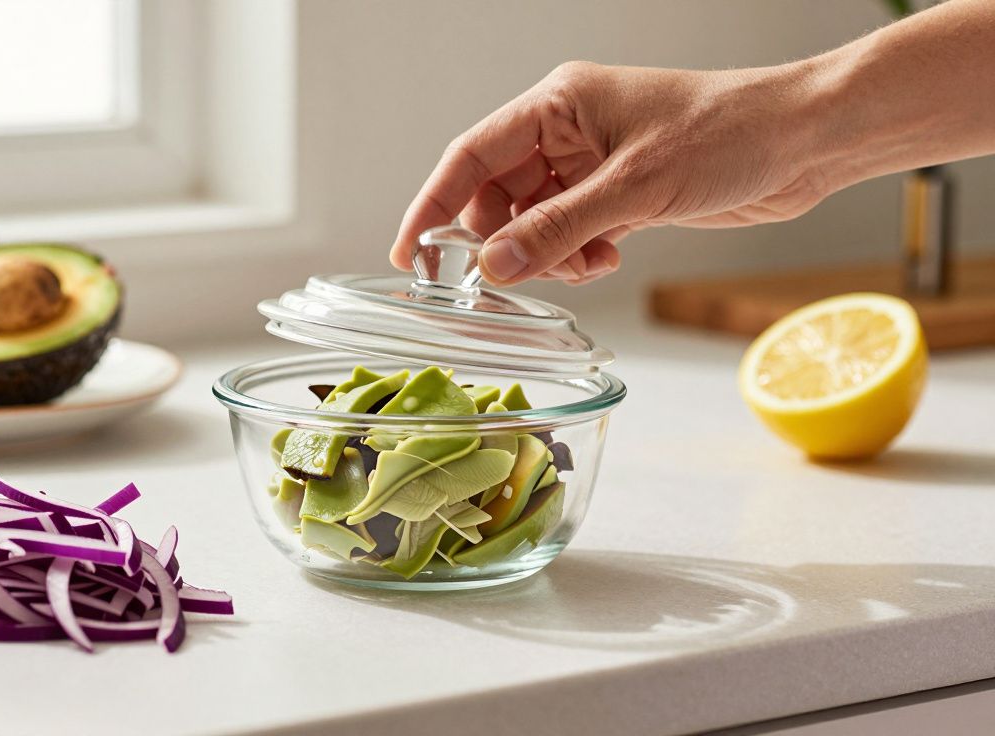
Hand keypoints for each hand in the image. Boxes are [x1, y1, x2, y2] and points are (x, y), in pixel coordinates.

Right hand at [390, 61, 830, 285]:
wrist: (802, 142)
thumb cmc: (729, 133)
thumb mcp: (635, 188)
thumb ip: (557, 229)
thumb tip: (494, 267)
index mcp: (557, 105)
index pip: (470, 156)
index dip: (432, 205)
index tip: (409, 253)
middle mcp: (566, 132)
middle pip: (497, 197)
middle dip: (505, 242)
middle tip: (516, 276)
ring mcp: (590, 164)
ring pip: (532, 222)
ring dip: (547, 254)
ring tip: (587, 262)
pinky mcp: (617, 193)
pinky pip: (568, 233)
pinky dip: (576, 255)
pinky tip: (607, 257)